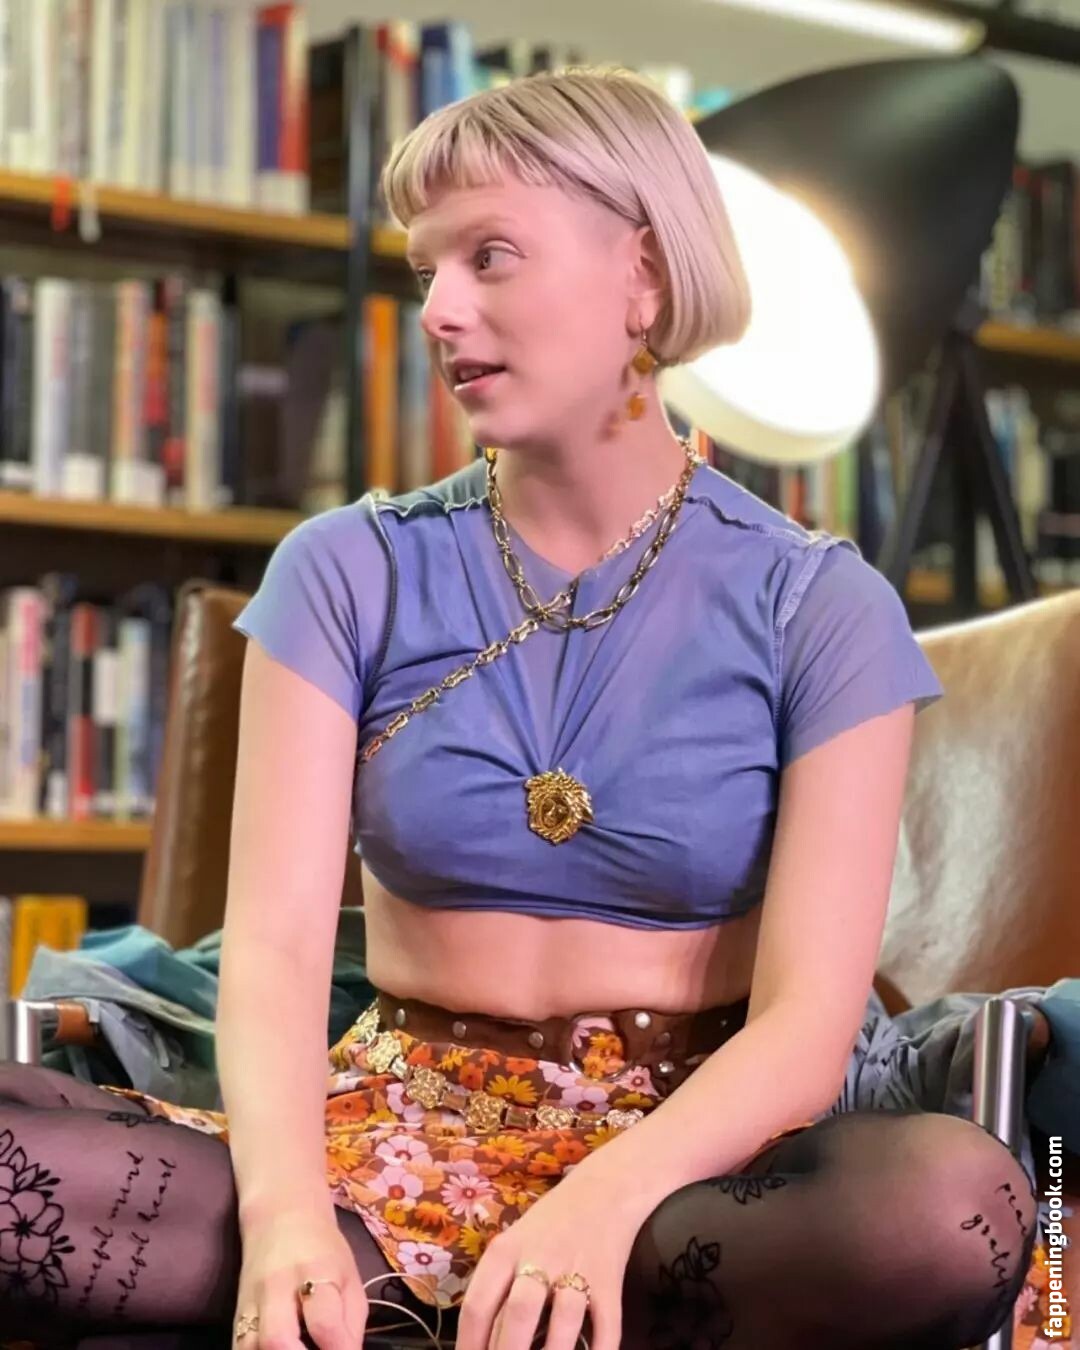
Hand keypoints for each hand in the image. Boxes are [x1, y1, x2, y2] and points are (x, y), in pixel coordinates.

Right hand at [234, 1203, 368, 1348]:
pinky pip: (238, 1346)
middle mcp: (278, 1287)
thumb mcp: (350, 1276)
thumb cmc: (323, 1248)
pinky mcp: (234, 1314)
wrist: (280, 1213)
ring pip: (248, 1346)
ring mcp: (251, 1302)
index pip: (324, 1322)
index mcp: (316, 1272)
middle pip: (277, 1340)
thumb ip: (352, 1323)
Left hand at [454, 1165, 644, 1349]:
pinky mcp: (610, 1281)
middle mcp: (540, 1259)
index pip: (479, 1304)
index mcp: (506, 1251)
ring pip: (564, 1321)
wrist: (604, 1188)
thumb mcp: (514, 1241)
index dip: (470, 1346)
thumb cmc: (549, 1221)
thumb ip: (499, 1284)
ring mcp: (577, 1270)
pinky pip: (607, 1325)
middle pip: (519, 1314)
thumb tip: (480, 1340)